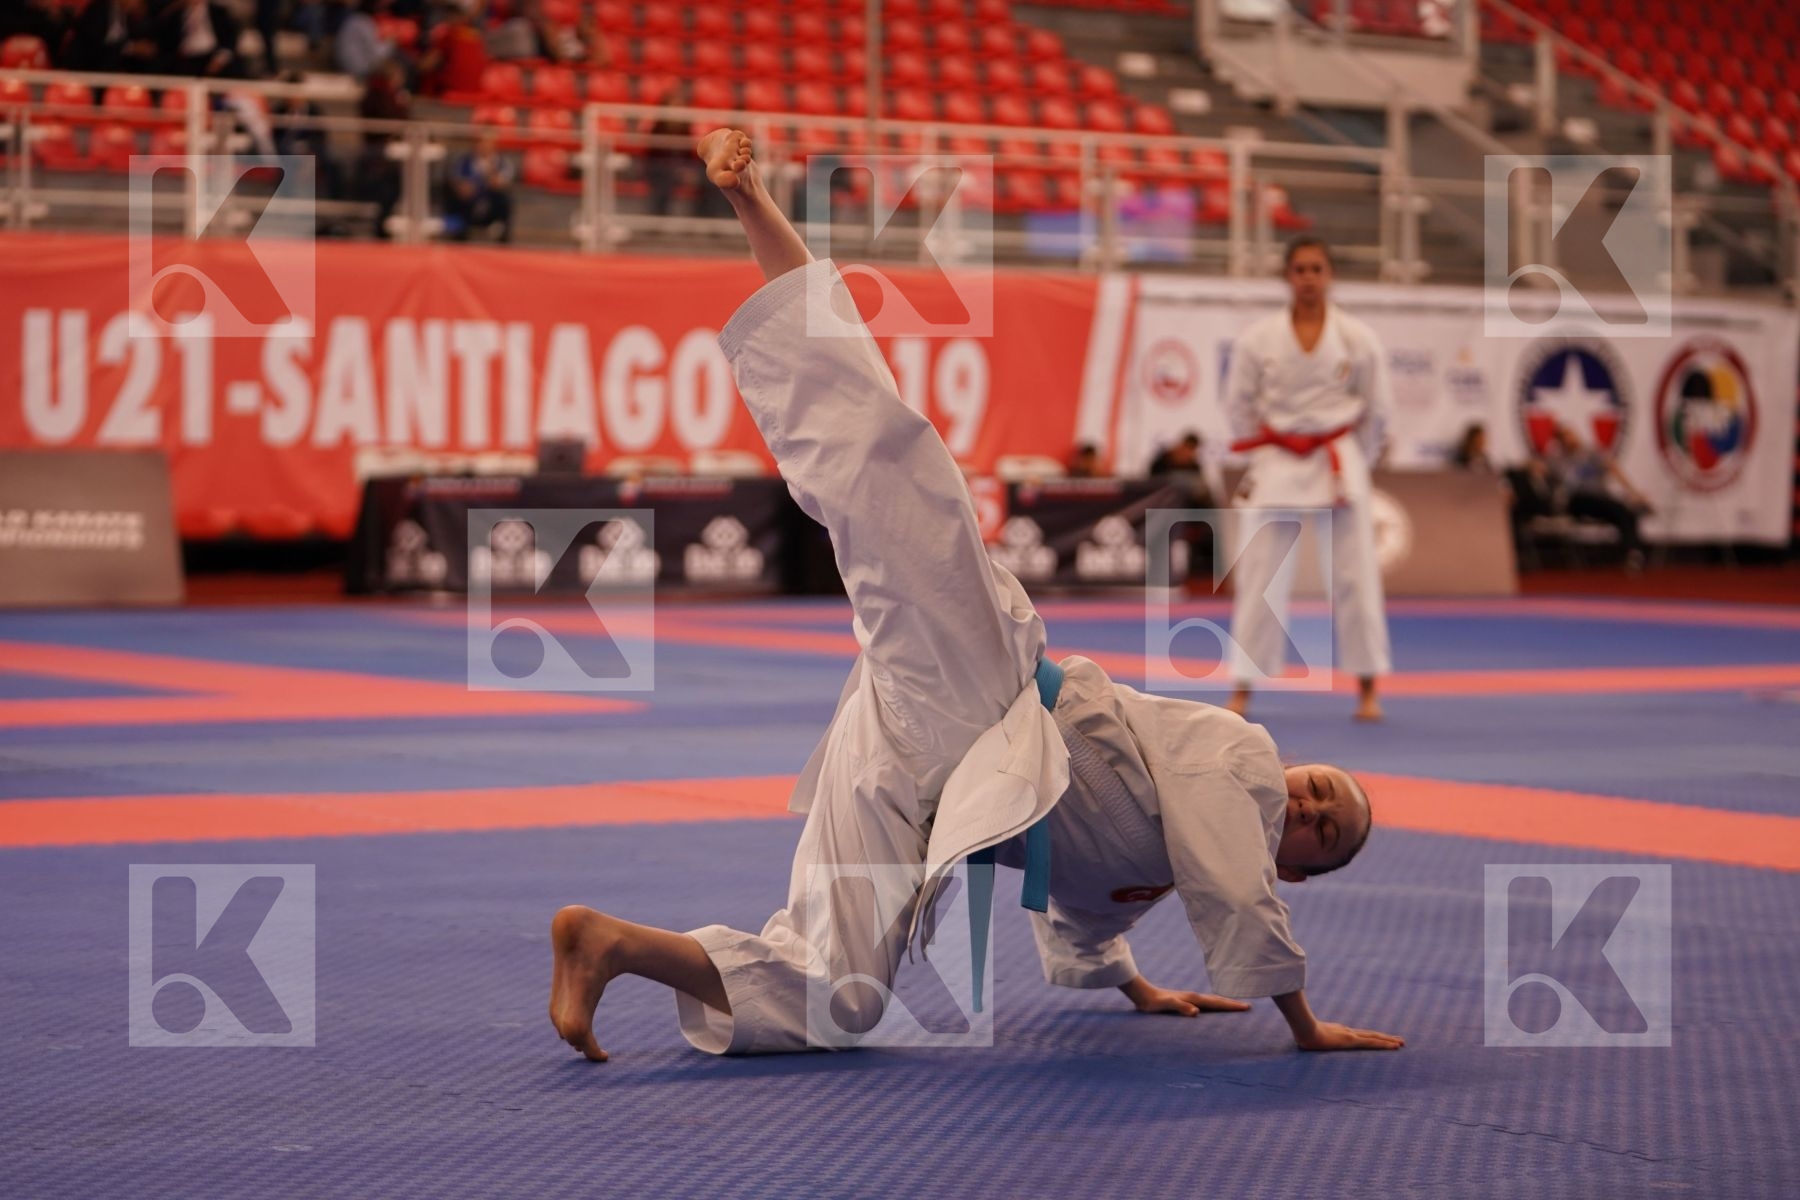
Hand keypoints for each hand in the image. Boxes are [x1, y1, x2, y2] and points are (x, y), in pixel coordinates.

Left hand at [1123, 978, 1251, 1017]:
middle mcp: (1194, 997)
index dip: (1232, 1005)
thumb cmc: (1154, 1002)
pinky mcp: (1184, 1003)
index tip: (1247, 1007)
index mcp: (1193, 998)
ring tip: (1235, 1008)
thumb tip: (1196, 1012)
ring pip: (1212, 1002)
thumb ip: (1180, 1007)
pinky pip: (1204, 1006)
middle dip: (1232, 1004)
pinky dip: (1213, 1008)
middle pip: (1217, 1000)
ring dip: (1224, 1005)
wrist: (1142, 994)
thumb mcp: (1167, 1005)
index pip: (1217, 1002)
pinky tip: (1212, 1012)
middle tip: (1248, 1007)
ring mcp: (1190, 999)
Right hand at [1293, 1021, 1404, 1051]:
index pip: (1359, 1036)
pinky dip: (1384, 1044)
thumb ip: (1310, 1038)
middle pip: (1370, 1035)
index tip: (1380, 1040)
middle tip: (1399, 1040)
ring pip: (1374, 1038)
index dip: (1371, 1037)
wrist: (1304, 1030)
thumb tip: (1303, 1042)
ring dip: (1388, 1041)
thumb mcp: (1308, 1038)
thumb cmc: (1303, 1035)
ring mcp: (1351, 1035)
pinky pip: (1372, 1042)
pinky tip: (1394, 1046)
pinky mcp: (1353, 1040)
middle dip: (1384, 1038)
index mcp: (1339, 1032)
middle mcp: (1348, 1032)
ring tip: (1401, 1043)